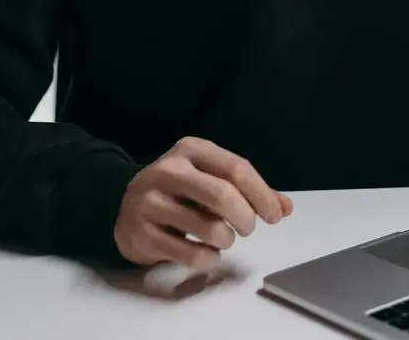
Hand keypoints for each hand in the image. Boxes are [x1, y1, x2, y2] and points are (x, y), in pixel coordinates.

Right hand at [114, 136, 292, 268]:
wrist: (123, 205)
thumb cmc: (179, 191)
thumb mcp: (209, 177)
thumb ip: (248, 190)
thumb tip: (285, 207)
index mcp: (190, 149)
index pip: (236, 168)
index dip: (261, 194)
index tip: (275, 215)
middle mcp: (169, 170)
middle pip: (223, 195)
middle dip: (246, 218)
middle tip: (249, 228)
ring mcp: (151, 201)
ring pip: (208, 227)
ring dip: (227, 240)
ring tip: (224, 238)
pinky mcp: (141, 233)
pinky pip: (190, 253)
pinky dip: (209, 258)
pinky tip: (208, 252)